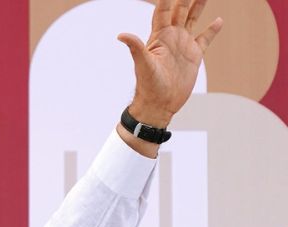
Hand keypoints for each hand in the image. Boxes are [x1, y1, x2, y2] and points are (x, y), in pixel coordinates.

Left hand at [118, 0, 222, 127]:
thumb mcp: (143, 65)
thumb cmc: (148, 86)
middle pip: (179, 10)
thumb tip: (121, 35)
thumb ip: (135, 48)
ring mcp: (183, 45)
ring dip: (198, 6)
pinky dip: (212, 30)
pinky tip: (218, 20)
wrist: (159, 104)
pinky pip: (204, 38)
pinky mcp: (194, 55)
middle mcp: (171, 37)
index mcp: (160, 36)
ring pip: (192, 19)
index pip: (163, 10)